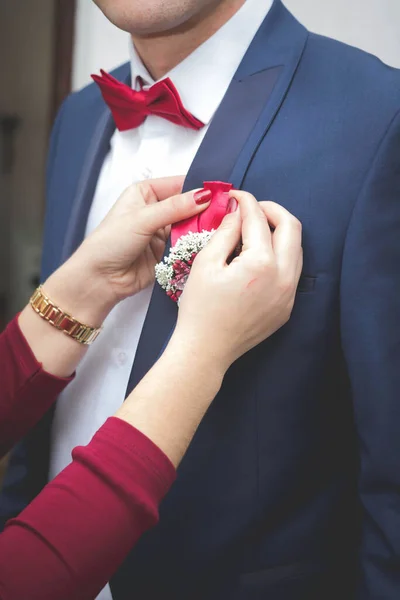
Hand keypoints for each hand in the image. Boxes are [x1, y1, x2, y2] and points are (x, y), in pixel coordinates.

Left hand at [46, 177, 210, 323]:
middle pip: (189, 206)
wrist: (99, 280)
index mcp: (146, 193)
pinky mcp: (169, 253)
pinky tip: (212, 245)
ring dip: (204, 229)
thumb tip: (204, 195)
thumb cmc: (110, 243)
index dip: (200, 188)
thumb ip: (174, 208)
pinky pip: (188, 246)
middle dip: (206, 211)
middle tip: (227, 213)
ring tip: (224, 229)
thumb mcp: (142, 219)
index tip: (222, 193)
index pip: (179, 184)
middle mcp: (156, 210)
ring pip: (191, 227)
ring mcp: (163, 232)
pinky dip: (198, 246)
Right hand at [173, 190, 302, 372]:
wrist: (205, 350)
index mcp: (262, 264)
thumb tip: (236, 210)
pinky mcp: (287, 307)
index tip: (234, 196)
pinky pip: (292, 271)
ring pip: (297, 249)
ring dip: (279, 233)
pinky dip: (280, 256)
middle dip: (271, 210)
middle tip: (250, 209)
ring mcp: (289, 295)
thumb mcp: (206, 263)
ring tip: (254, 231)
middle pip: (291, 227)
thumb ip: (225, 231)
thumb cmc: (199, 308)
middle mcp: (284, 278)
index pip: (259, 219)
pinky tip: (258, 257)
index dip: (246, 201)